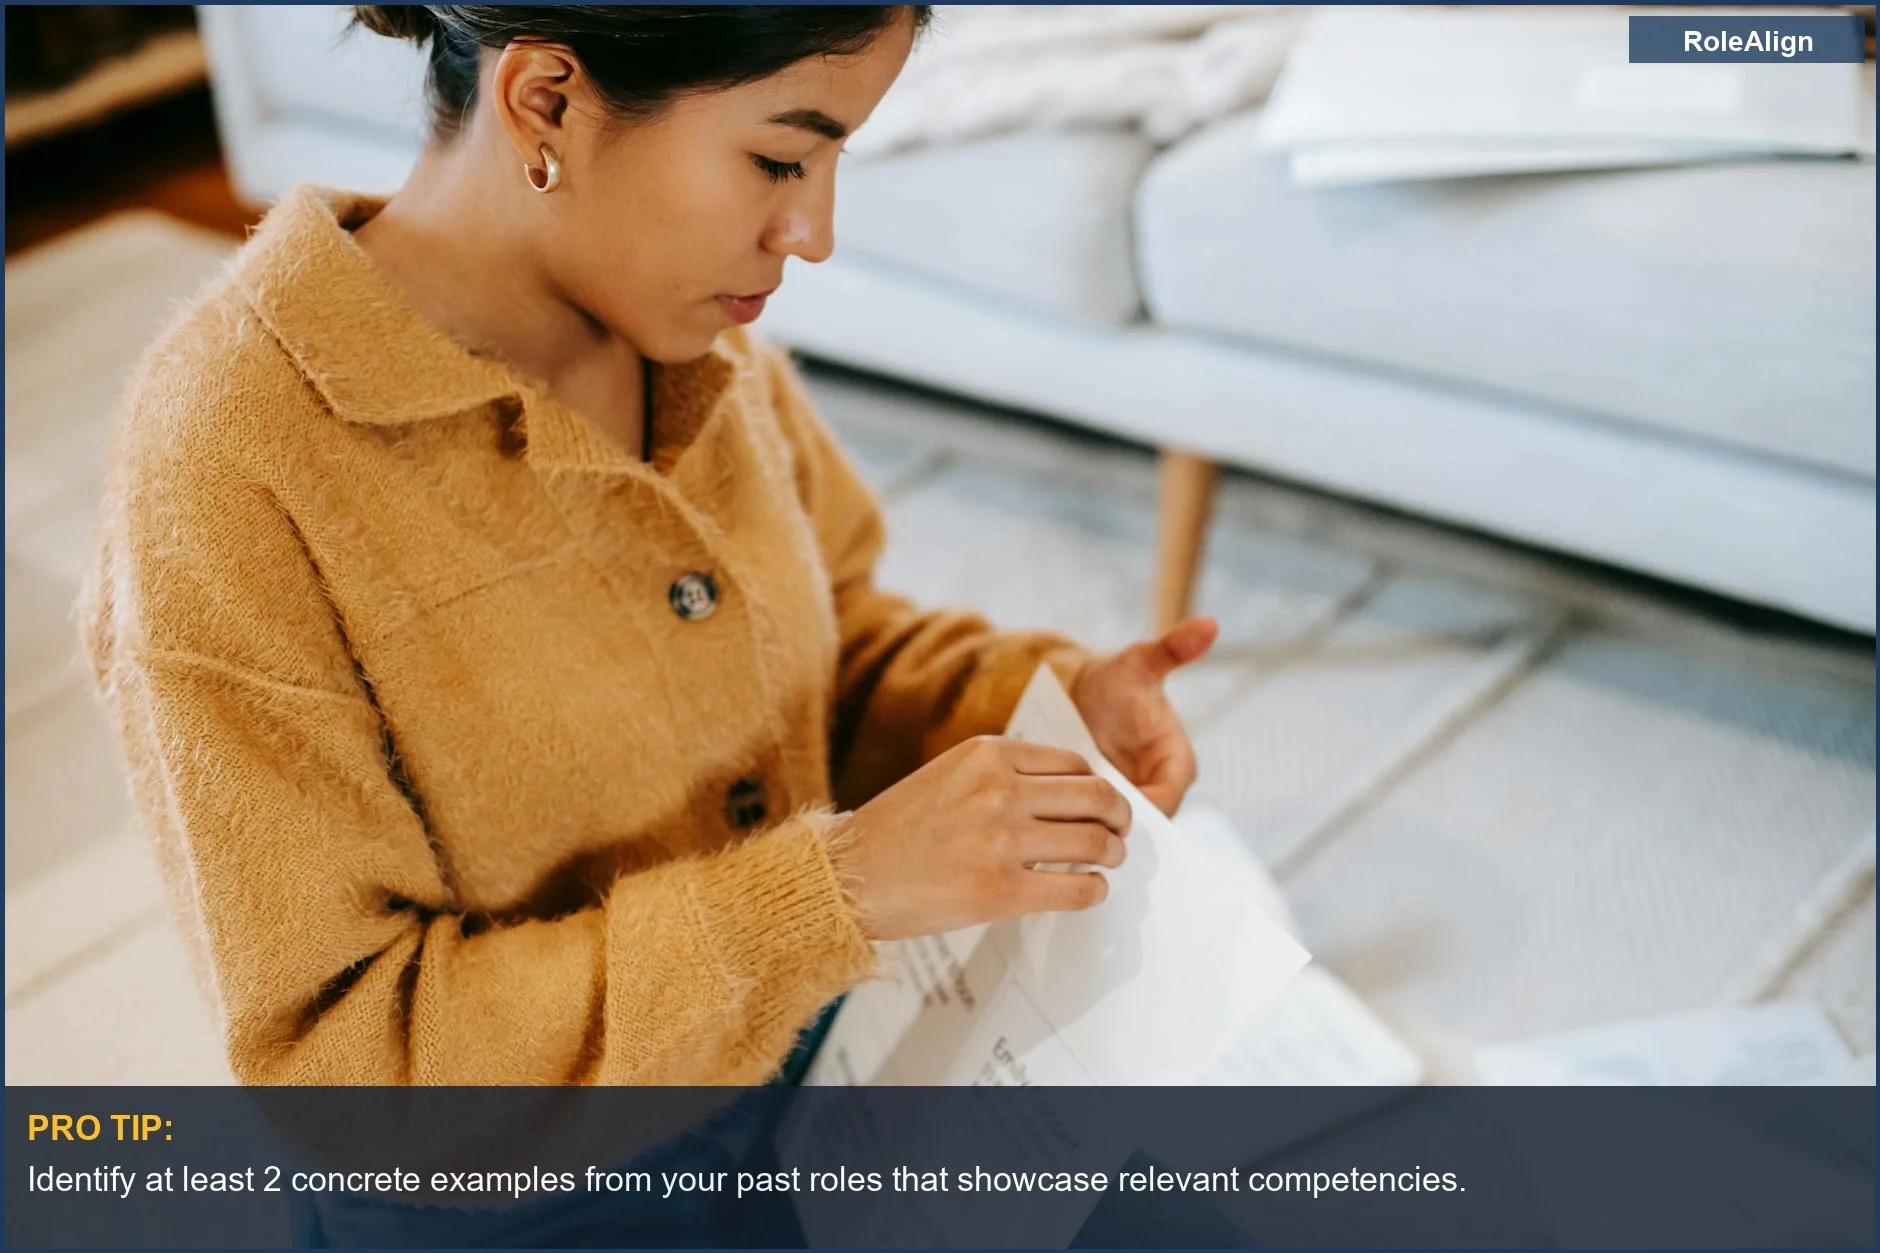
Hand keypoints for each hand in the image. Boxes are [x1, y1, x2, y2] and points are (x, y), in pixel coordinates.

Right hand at [831, 736, 1132, 940]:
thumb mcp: (949, 774)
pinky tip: (1088, 890)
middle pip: (1096, 796)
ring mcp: (1001, 840)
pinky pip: (1076, 888)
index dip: (1099, 785)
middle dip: (1119, 816)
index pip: (1074, 763)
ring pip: (1094, 841)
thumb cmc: (897, 831)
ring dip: (1112, 853)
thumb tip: (1067, 794)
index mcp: (987, 753)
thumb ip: (1003, 775)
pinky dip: (1094, 890)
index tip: (1102, 804)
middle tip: (1121, 832)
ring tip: (1108, 862)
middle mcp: (999, 790)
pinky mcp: (1001, 890)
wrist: (849, 876)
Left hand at [1069, 616, 1217, 815]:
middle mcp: (1160, 790)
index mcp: (1177, 764)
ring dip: (1092, 828)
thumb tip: (1209, 623)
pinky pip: (1098, 830)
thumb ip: (1171, 650)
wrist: (1083, 693)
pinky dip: (1081, 828)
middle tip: (1071, 811)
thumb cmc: (1116, 678)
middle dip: (1110, 822)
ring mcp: (1133, 803)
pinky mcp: (1108, 811)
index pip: (1165, 802)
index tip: (1099, 797)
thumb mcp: (1138, 663)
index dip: (1136, 806)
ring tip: (1058, 816)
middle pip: (1142, 825)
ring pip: (1118, 832)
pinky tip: (1053, 823)